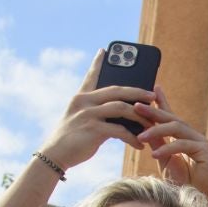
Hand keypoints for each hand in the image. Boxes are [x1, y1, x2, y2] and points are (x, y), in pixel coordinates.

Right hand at [35, 58, 159, 172]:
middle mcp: (84, 101)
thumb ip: (97, 113)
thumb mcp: (81, 121)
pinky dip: (132, 138)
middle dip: (137, 92)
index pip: (91, 75)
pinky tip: (139, 145)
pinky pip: (120, 131)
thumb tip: (122, 114)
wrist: (54, 156)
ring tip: (152, 124)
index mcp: (80, 97)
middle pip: (117, 90)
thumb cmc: (71, 140)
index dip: (98, 63)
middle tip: (152, 95)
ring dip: (140, 115)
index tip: (104, 50)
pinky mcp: (93, 129)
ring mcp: (88, 114)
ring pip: (121, 108)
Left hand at [135, 102, 207, 204]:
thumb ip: (158, 145)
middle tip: (136, 106)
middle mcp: (193, 136)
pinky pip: (183, 145)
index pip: (170, 116)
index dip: (161, 102)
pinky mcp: (205, 151)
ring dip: (157, 130)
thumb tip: (144, 132)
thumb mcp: (166, 162)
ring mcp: (200, 142)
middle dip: (153, 111)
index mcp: (183, 137)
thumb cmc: (187, 184)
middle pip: (171, 118)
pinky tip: (155, 154)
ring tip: (141, 136)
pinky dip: (168, 148)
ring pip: (177, 128)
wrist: (206, 200)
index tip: (152, 88)